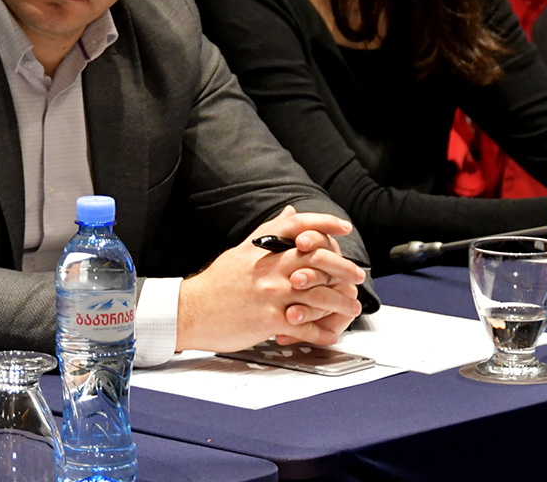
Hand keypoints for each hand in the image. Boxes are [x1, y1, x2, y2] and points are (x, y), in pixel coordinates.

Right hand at [175, 206, 365, 352]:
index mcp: (261, 249)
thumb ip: (268, 232)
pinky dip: (323, 332)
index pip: (298, 227)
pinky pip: (305, 326)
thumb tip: (290, 213)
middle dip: (344, 269)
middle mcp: (268, 268)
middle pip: (317, 261)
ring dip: (341, 304)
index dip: (324, 223)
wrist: (189, 311)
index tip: (343, 228)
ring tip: (352, 308)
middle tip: (357, 276)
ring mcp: (270, 294)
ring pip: (319, 296)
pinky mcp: (268, 320)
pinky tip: (331, 333)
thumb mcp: (241, 251)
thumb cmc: (216, 284)